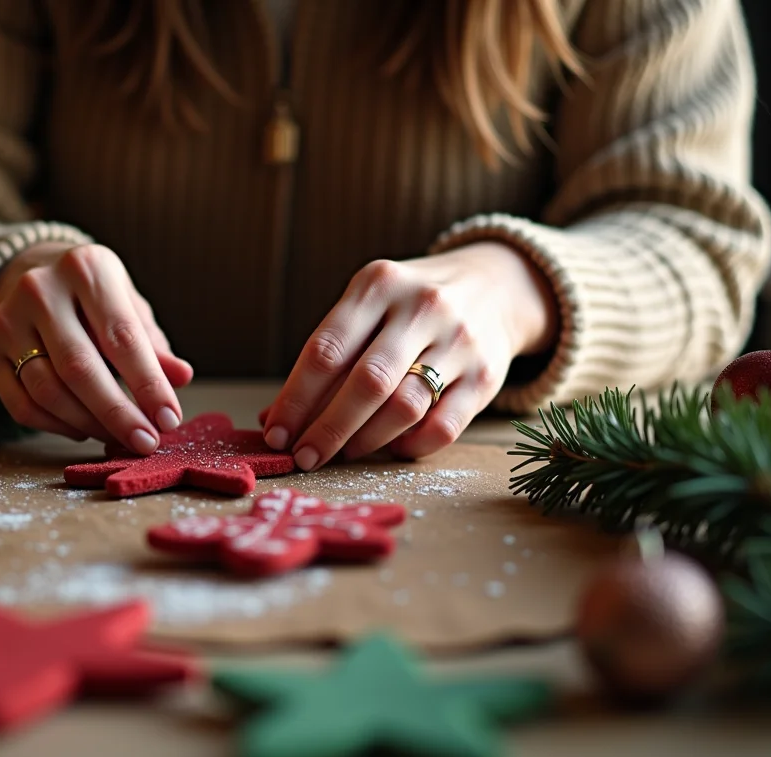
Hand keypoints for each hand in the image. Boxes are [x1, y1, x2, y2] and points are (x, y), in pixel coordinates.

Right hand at [0, 242, 193, 451]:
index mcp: (86, 268)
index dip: (148, 384)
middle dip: (117, 413)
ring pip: (48, 391)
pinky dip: (56, 426)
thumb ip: (153, 344)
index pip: (121, 337)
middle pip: (80, 368)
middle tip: (146, 442)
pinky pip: (22, 405)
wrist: (31, 274)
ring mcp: (7, 320)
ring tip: (118, 437)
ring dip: (89, 424)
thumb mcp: (129, 307)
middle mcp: (40, 289)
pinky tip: (83, 429)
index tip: (169, 419)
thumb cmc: (94, 298)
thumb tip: (181, 378)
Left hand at [261, 242, 557, 467]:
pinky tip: (392, 448)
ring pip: (404, 407)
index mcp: (378, 284)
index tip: (275, 434)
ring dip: (365, 441)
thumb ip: (326, 357)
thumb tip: (274, 420)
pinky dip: (410, 446)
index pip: (327, 350)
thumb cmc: (407, 305)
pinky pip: (443, 427)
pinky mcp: (487, 376)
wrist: (495, 285)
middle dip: (327, 429)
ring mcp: (459, 341)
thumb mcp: (366, 307)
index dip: (295, 399)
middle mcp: (422, 308)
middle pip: (366, 382)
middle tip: (304, 457)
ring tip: (344, 452)